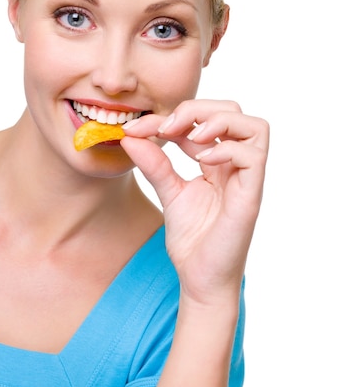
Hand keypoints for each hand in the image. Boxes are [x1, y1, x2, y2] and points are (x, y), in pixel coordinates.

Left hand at [121, 100, 268, 305]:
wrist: (200, 278)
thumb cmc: (192, 239)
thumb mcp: (168, 192)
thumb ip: (154, 164)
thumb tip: (130, 136)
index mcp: (217, 161)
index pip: (201, 120)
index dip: (170, 115)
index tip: (137, 128)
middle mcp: (236, 165)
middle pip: (233, 111)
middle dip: (197, 108)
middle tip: (166, 127)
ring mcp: (247, 179)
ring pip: (255, 126)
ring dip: (219, 121)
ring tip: (190, 137)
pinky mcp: (251, 195)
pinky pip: (253, 156)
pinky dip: (227, 149)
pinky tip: (201, 161)